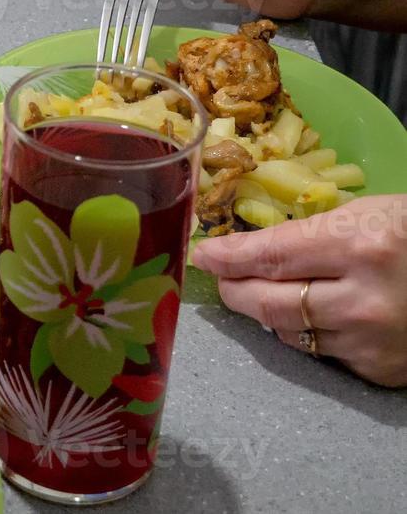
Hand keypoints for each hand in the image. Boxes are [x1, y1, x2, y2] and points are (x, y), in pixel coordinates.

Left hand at [192, 194, 406, 386]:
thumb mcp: (367, 214)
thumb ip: (309, 233)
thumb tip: (245, 247)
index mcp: (361, 246)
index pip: (272, 256)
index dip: (228, 257)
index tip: (203, 255)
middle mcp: (364, 300)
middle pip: (269, 303)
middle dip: (235, 290)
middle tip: (223, 279)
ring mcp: (373, 342)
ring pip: (288, 333)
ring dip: (268, 313)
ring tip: (263, 293)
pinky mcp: (381, 371)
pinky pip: (322, 353)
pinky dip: (308, 334)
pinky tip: (316, 315)